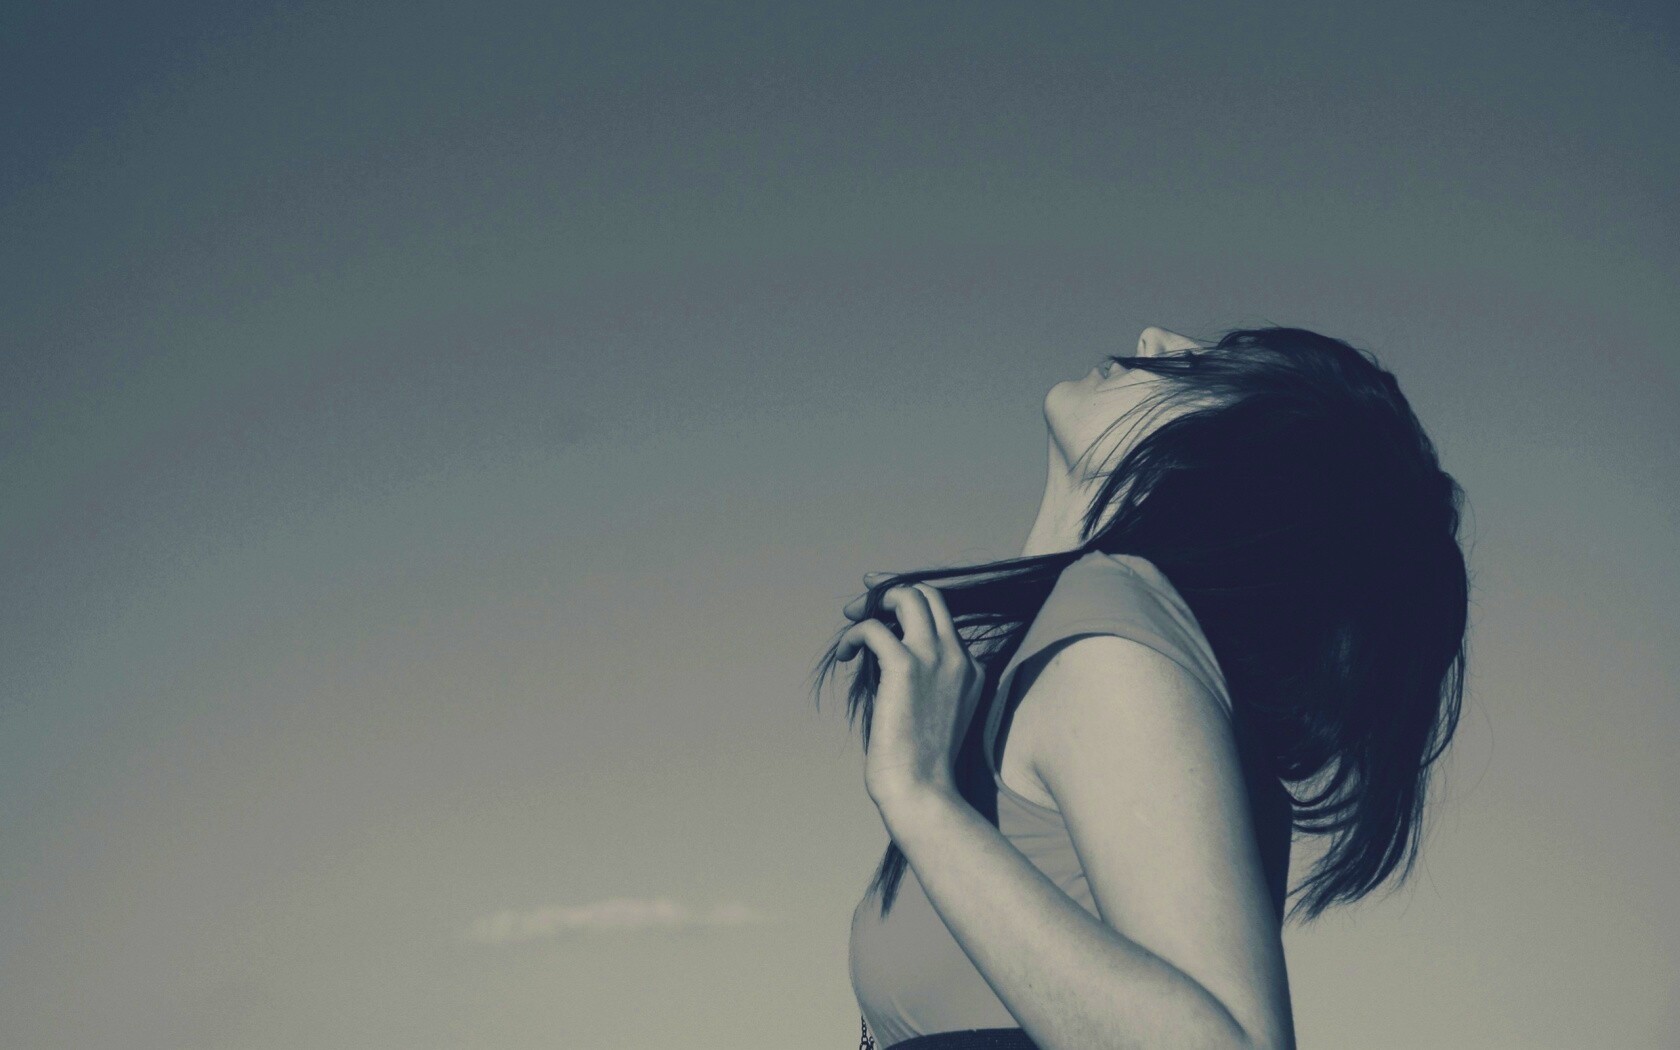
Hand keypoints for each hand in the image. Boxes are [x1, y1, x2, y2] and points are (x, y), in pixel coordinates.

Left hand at [837, 576, 983, 809]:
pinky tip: (845, 654)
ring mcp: (935, 658)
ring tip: (852, 620)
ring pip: (907, 596)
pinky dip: (854, 635)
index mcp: (972, 669)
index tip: (883, 613)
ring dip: (873, 602)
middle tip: (864, 602)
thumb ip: (924, 681)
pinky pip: (874, 628)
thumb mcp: (935, 712)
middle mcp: (958, 657)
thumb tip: (884, 656)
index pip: (943, 617)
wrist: (922, 790)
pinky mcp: (906, 667)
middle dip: (892, 588)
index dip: (910, 608)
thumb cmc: (921, 763)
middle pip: (930, 594)